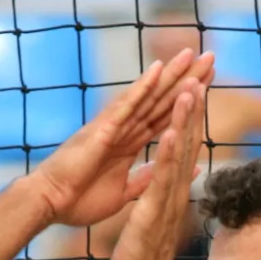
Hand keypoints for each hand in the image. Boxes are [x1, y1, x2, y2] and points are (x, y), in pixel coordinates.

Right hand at [26, 49, 212, 227]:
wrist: (51, 205)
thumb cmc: (79, 200)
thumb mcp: (123, 191)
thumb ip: (144, 177)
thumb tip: (168, 169)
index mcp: (128, 144)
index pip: (164, 117)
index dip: (187, 101)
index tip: (208, 83)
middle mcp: (123, 129)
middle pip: (161, 100)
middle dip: (186, 79)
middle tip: (209, 56)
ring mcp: (112, 127)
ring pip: (148, 96)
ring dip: (170, 75)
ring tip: (191, 53)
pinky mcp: (102, 130)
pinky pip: (126, 105)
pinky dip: (142, 87)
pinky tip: (159, 70)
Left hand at [109, 82, 205, 259]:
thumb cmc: (145, 254)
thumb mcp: (158, 215)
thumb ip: (171, 192)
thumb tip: (185, 177)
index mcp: (174, 188)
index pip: (185, 145)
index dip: (192, 114)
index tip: (198, 84)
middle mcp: (177, 190)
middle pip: (188, 141)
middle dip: (195, 107)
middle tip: (204, 74)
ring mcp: (167, 200)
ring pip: (178, 154)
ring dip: (184, 121)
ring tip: (191, 91)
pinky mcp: (153, 211)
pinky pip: (160, 178)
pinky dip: (165, 155)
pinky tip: (169, 132)